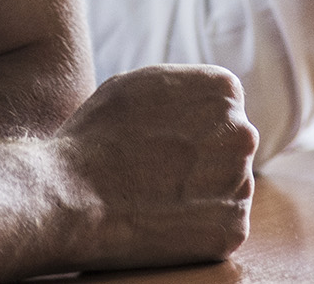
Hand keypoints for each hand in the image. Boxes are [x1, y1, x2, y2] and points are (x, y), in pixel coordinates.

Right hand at [49, 65, 256, 270]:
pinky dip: (200, 227)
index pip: (222, 109)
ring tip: (157, 196)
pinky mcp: (232, 229)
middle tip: (157, 172)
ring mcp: (240, 182)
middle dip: (202, 159)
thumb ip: (186, 87)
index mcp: (223, 90)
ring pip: (228, 186)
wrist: (71, 197)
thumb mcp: (142, 83)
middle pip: (229, 146)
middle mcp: (241, 133)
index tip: (163, 141)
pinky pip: (224, 224)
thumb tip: (209, 103)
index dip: (190, 127)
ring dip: (203, 193)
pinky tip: (165, 221)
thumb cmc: (98, 135)